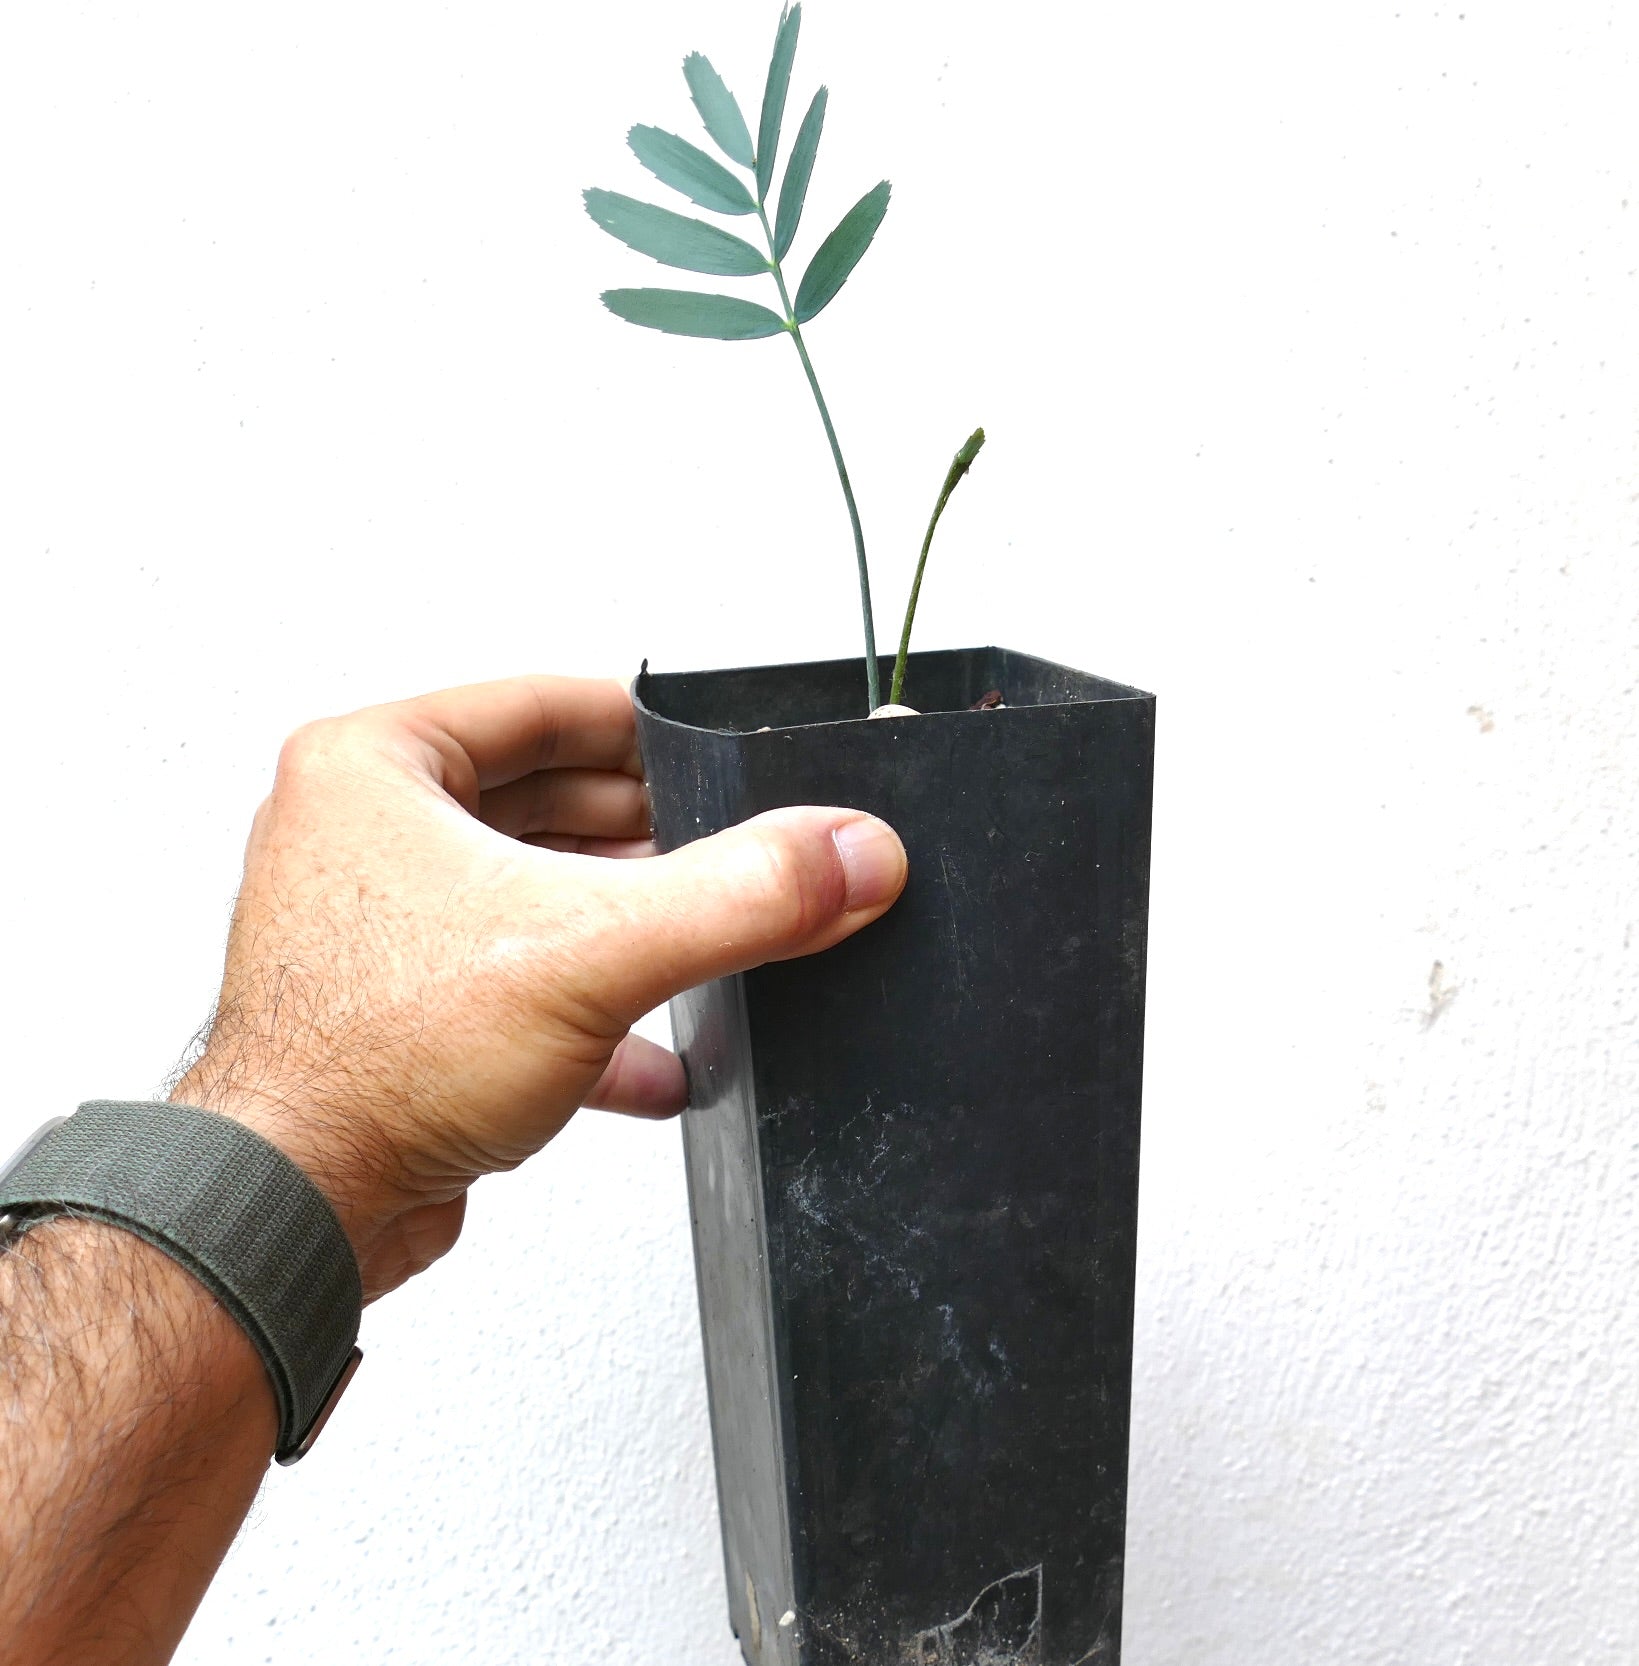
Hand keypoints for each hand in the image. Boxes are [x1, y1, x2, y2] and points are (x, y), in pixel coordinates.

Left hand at [173, 674, 906, 1299]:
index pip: (545, 706)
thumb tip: (844, 853)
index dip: (647, 729)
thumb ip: (741, 894)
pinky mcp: (410, 1011)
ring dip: (629, 925)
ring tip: (704, 942)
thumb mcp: (594, 951)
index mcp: (375, 769)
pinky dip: (596, 1011)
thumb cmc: (364, 1066)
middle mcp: (367, 836)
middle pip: (552, 801)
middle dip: (654, 837)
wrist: (298, 1212)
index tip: (718, 753)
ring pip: (543, 896)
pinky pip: (526, 981)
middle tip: (733, 851)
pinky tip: (657, 1054)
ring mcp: (386, 927)